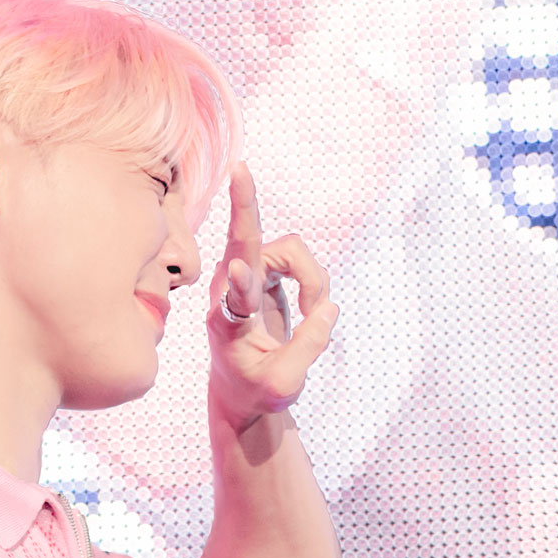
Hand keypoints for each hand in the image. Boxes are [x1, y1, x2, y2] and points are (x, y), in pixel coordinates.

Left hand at [205, 163, 336, 433]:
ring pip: (291, 251)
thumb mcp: (285, 384)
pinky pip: (299, 258)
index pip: (235, 296)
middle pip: (244, 241)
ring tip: (315, 314)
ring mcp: (246, 275)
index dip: (244, 284)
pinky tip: (311, 309)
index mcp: (228, 323)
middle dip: (245, 206)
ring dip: (314, 280)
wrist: (241, 390)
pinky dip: (314, 282)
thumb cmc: (258, 390)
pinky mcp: (263, 270)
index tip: (240, 271)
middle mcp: (230, 291)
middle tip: (240, 167)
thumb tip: (329, 307)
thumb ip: (309, 346)